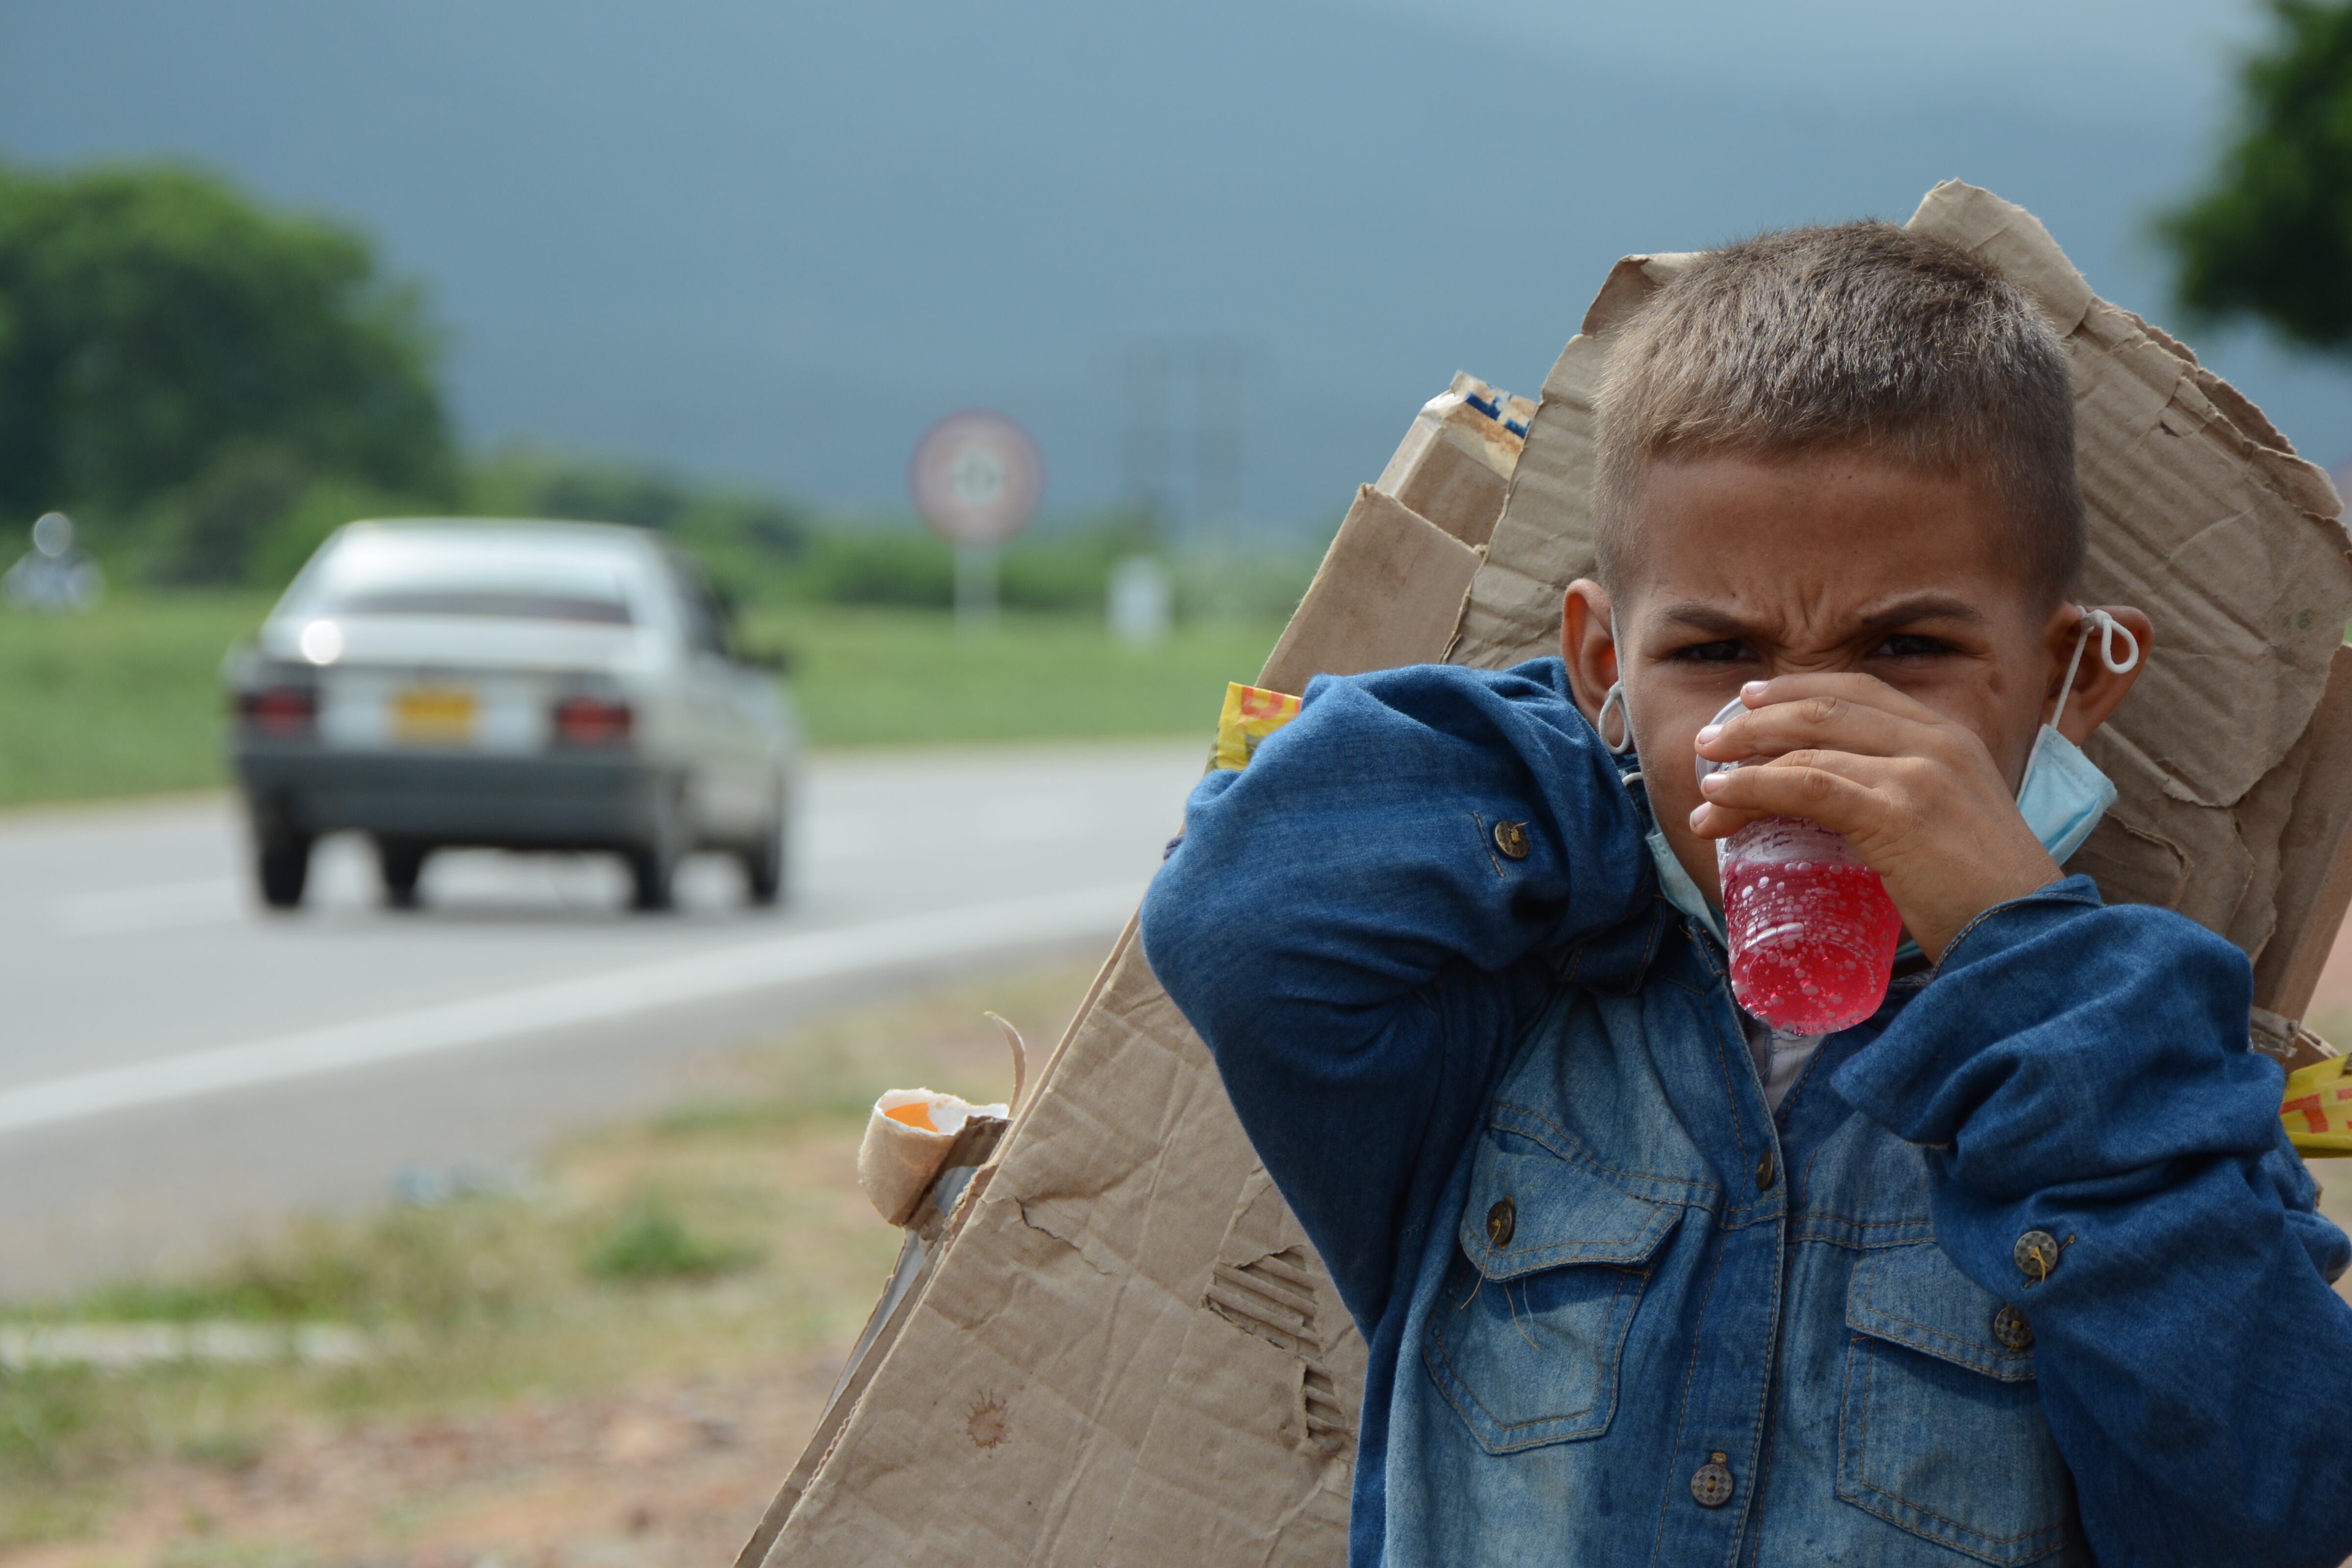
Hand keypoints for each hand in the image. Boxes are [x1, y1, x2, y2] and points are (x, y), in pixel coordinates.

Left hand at [1691, 674, 2060, 960]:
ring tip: (1706, 787)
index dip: (1799, 690)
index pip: (1861, 690)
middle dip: (1756, 720)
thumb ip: (1905, 800)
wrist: (2029, 937)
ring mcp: (1918, 773)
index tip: (1754, 699)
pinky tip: (1721, 801)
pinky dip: (1754, 789)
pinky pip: (1806, 786)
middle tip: (1711, 740)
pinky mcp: (1897, 812)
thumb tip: (1838, 811)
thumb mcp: (1951, 823)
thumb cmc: (1985, 896)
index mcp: (1952, 736)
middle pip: (1825, 707)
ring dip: (1743, 763)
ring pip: (1807, 746)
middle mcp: (1937, 741)